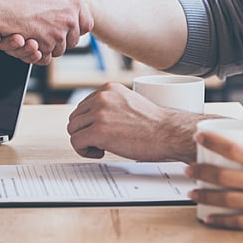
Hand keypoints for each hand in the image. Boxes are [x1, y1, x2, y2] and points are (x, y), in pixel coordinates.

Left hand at [67, 82, 201, 161]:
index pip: (83, 106)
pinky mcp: (98, 131)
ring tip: (101, 147)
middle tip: (101, 141)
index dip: (90, 123)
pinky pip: (76, 142)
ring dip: (84, 141)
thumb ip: (111, 106)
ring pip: (73, 129)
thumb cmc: (155, 125)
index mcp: (108, 89)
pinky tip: (100, 152)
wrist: (169, 133)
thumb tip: (93, 119)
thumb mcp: (129, 104)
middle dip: (85, 132)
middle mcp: (101, 98)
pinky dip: (84, 151)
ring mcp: (99, 114)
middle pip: (75, 117)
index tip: (102, 132)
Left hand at [187, 131, 242, 232]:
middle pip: (223, 177)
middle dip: (200, 171)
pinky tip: (208, 218)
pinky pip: (241, 222)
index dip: (213, 142)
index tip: (197, 137)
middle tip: (185, 167)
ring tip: (191, 191)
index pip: (234, 150)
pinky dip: (222, 221)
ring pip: (227, 200)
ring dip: (205, 196)